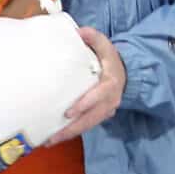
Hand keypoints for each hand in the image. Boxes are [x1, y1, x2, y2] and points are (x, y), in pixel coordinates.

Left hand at [46, 26, 126, 144]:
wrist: (124, 73)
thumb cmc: (110, 58)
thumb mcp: (105, 45)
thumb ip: (94, 38)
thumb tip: (80, 32)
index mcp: (110, 84)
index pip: (98, 97)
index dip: (84, 105)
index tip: (69, 112)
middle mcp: (110, 101)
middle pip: (90, 118)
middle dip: (72, 128)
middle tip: (53, 136)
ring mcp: (106, 111)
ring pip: (88, 126)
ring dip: (69, 135)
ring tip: (50, 141)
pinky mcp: (100, 116)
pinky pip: (86, 126)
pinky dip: (72, 133)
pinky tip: (55, 137)